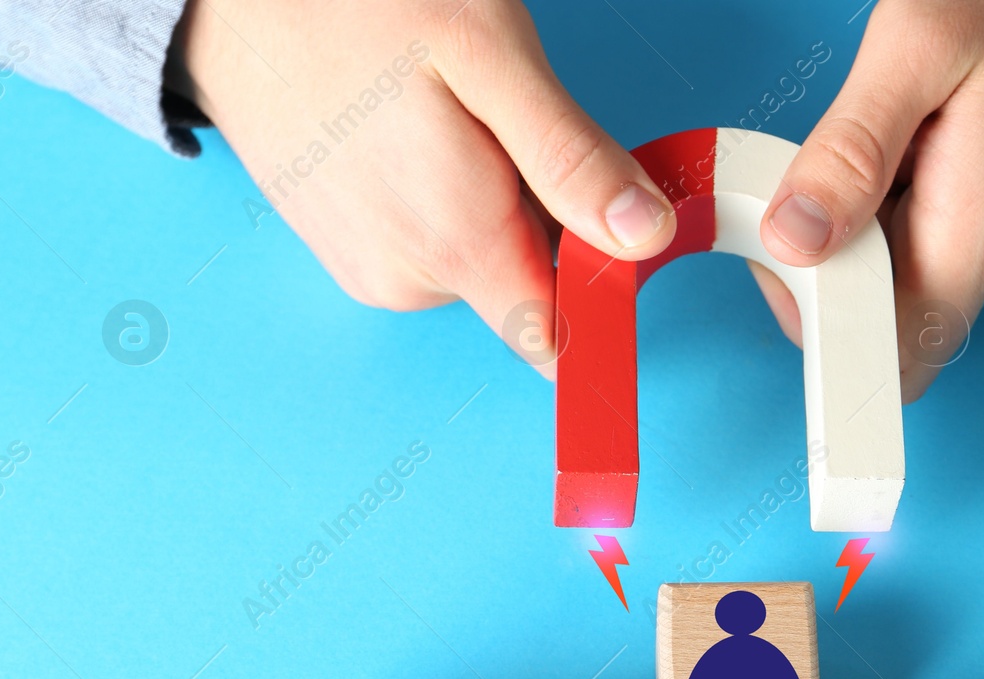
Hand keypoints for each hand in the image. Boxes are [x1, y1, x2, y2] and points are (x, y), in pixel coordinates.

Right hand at [169, 0, 677, 378]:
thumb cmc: (354, 1)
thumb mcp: (491, 56)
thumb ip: (569, 161)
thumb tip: (645, 238)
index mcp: (456, 244)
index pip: (561, 339)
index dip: (603, 288)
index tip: (615, 228)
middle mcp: (406, 280)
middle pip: (527, 287)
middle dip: (544, 219)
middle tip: (510, 124)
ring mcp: (364, 267)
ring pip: (477, 259)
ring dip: (489, 200)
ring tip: (443, 114)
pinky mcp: (339, 246)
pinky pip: (426, 241)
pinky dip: (441, 195)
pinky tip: (410, 129)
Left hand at [749, 0, 983, 399]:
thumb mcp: (919, 40)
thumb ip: (852, 150)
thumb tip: (794, 240)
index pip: (894, 356)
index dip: (829, 325)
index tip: (799, 260)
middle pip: (900, 313)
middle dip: (858, 250)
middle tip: (866, 160)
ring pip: (931, 278)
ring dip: (901, 222)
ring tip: (930, 136)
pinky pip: (970, 253)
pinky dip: (943, 212)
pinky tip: (961, 148)